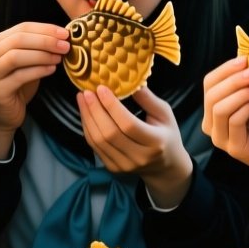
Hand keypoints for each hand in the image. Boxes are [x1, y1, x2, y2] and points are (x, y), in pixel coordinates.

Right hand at [0, 23, 67, 157]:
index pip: (21, 28)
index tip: (65, 33)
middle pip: (17, 40)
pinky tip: (51, 69)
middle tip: (65, 45)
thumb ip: (37, 47)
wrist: (5, 114)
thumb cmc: (18, 85)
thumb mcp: (27, 61)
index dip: (45, 29)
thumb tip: (62, 35)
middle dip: (45, 41)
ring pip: (15, 56)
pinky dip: (38, 70)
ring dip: (42, 55)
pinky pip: (19, 76)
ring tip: (59, 57)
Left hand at [78, 86, 191, 205]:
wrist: (165, 167)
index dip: (112, 106)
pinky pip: (95, 147)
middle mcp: (139, 157)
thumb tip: (129, 79)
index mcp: (155, 142)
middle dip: (94, 110)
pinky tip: (86, 114)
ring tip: (82, 99)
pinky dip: (87, 128)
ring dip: (87, 118)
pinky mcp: (113, 168)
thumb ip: (147, 98)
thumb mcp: (165, 114)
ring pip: (98, 141)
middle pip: (109, 133)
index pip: (128, 124)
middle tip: (86, 91)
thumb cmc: (166, 135)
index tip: (101, 88)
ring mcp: (124, 165)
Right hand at [201, 57, 248, 205]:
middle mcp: (211, 125)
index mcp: (212, 110)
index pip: (209, 84)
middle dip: (233, 79)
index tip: (244, 59)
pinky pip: (235, 122)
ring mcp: (220, 139)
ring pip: (220, 108)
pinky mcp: (234, 148)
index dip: (225, 69)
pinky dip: (247, 106)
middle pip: (212, 95)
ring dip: (241, 92)